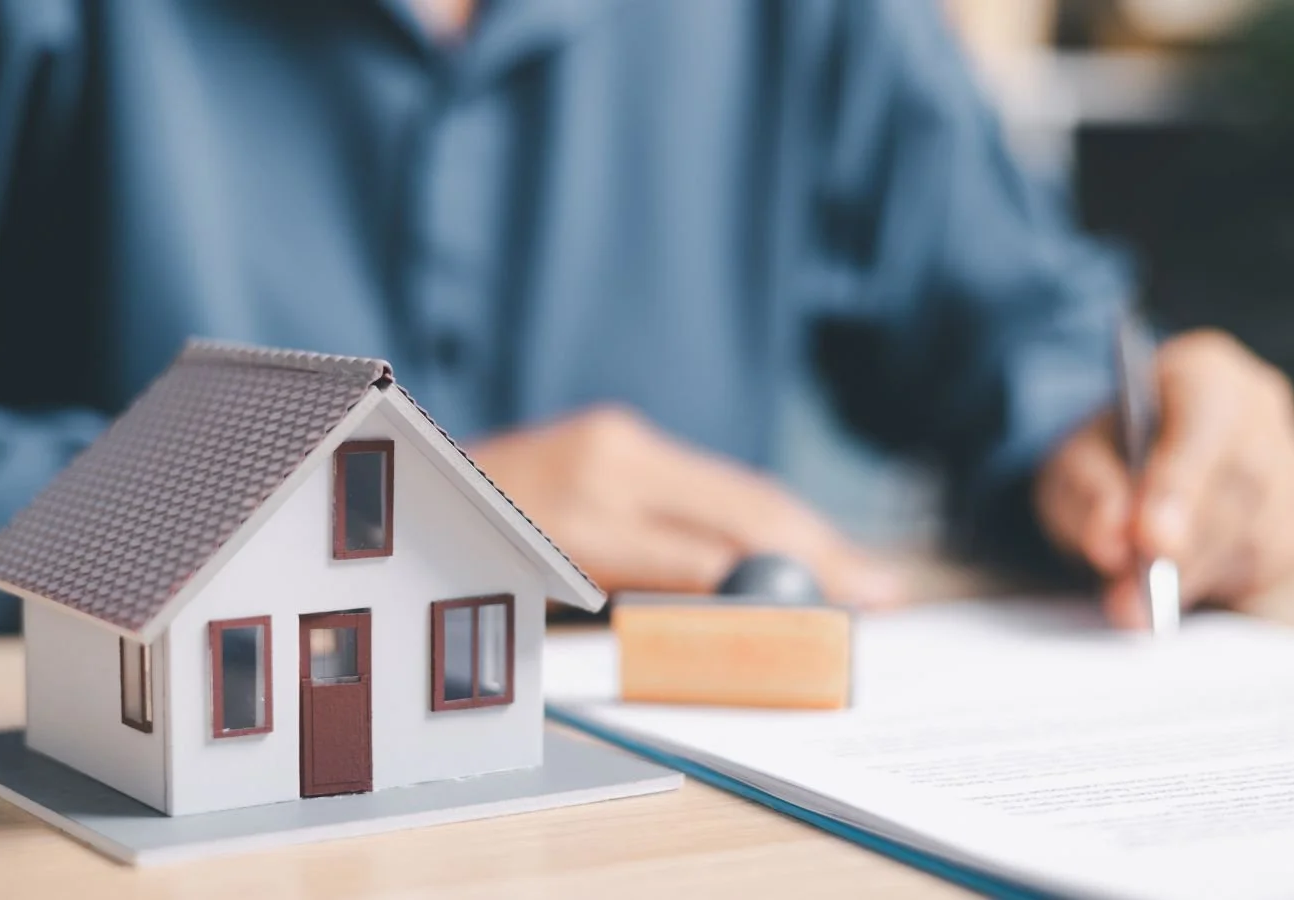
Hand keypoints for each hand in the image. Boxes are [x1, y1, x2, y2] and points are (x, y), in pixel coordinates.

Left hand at [466, 406, 906, 607]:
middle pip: (745, 507)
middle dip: (822, 553)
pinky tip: (794, 536)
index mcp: (583, 514)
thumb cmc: (466, 565)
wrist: (408, 490)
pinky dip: (756, 511)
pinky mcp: (617, 431)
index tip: (845, 619)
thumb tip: (747, 607)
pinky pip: (705, 476)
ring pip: (736, 486)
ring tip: (861, 572)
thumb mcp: (554, 601)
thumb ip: (651, 597)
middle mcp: (608, 458)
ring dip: (802, 530)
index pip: (715, 558)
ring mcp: (614, 436)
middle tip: (885, 594)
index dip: (785, 590)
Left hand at [1034, 330, 1293, 627]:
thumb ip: (1087, 495)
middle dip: (1185, 548)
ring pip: (1259, 531)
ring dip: (1196, 576)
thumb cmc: (1105, 457)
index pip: (1206, 418)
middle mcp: (1262, 411)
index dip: (1180, 482)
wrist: (1132, 468)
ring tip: (1136, 607)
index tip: (1149, 540)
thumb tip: (1111, 544)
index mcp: (1205, 372)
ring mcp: (1292, 467)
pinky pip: (1270, 564)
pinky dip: (1217, 586)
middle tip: (1130, 600)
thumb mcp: (1071, 465)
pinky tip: (1174, 592)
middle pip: (1241, 483)